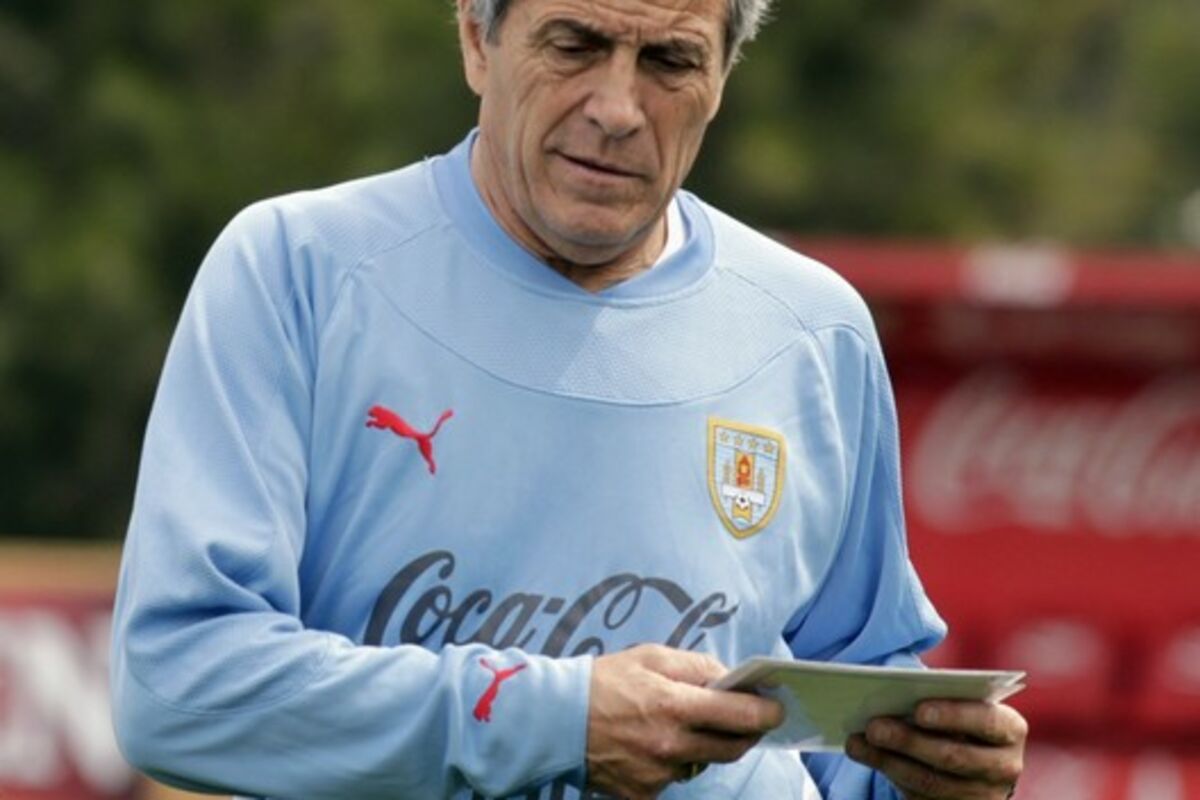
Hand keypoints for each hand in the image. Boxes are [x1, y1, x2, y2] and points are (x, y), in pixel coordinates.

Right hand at [585, 644, 783, 799]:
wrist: (555, 720)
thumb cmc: (604, 681)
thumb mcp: (650, 656)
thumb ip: (695, 666)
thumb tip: (728, 678)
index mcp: (674, 706)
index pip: (739, 715)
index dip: (765, 712)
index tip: (777, 708)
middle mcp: (670, 745)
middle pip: (732, 748)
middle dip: (747, 733)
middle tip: (749, 719)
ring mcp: (657, 774)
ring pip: (702, 762)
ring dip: (705, 746)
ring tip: (684, 724)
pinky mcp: (643, 794)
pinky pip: (674, 777)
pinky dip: (674, 761)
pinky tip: (653, 744)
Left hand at [846, 700, 1026, 798]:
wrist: (978, 764)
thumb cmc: (962, 722)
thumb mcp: (963, 705)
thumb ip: (939, 698)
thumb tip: (891, 689)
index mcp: (1009, 729)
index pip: (986, 722)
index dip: (954, 716)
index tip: (919, 710)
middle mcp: (1004, 767)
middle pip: (952, 756)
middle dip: (908, 741)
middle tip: (873, 726)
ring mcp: (982, 796)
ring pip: (931, 783)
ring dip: (889, 761)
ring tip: (858, 743)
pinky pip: (921, 799)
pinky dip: (891, 776)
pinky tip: (868, 758)